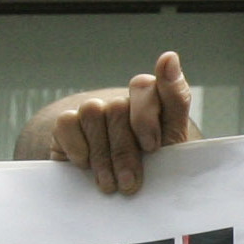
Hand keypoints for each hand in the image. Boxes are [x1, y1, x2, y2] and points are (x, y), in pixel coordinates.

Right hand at [26, 53, 196, 194]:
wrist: (111, 187)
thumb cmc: (149, 169)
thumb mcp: (172, 149)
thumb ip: (175, 107)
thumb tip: (169, 56)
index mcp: (156, 103)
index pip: (152, 87)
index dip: (150, 109)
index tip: (152, 143)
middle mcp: (124, 102)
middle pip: (119, 107)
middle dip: (125, 152)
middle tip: (130, 183)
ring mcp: (95, 109)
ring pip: (93, 111)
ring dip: (103, 155)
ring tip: (110, 184)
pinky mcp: (68, 123)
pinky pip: (68, 122)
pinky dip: (78, 147)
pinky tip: (86, 166)